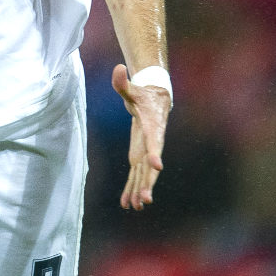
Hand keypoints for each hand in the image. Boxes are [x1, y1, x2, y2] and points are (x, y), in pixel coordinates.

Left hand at [111, 64, 170, 210]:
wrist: (155, 101)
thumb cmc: (142, 95)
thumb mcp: (132, 88)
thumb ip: (123, 82)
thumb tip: (118, 68)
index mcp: (152, 127)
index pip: (155, 141)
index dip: (155, 152)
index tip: (157, 166)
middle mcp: (152, 143)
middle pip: (150, 165)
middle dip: (148, 183)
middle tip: (145, 200)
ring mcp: (146, 151)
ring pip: (144, 174)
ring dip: (140, 190)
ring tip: (137, 207)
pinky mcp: (140, 156)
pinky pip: (136, 174)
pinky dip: (132, 188)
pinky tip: (128, 204)